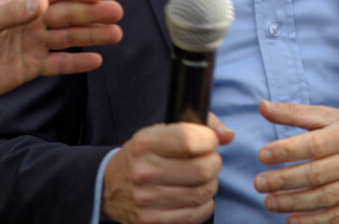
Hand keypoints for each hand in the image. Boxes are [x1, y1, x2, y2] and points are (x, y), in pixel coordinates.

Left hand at [0, 0, 122, 97]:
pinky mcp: (30, 66)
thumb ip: (12, 13)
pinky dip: (76, 62)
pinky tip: (96, 60)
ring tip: (116, 34)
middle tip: (117, 13)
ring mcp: (32, 42)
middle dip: (92, 12)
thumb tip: (42, 3)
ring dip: (92, 34)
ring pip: (68, 36)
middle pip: (67, 12)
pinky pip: (58, 63)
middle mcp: (30, 17)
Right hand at [102, 115, 234, 223]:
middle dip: (215, 163)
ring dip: (211, 184)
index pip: (190, 140)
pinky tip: (198, 195)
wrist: (111, 184)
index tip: (210, 141)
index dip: (210, 140)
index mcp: (146, 142)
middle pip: (202, 170)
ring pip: (202, 193)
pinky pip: (194, 215)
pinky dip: (205, 204)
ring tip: (204, 177)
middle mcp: (144, 171)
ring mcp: (146, 200)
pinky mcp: (150, 221)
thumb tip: (228, 135)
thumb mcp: (162, 130)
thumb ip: (199, 125)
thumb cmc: (145, 153)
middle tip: (210, 160)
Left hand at [254, 101, 338, 223]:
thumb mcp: (331, 115)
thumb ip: (295, 113)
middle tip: (259, 183)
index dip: (286, 151)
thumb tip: (263, 107)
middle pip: (315, 174)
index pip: (313, 144)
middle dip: (283, 180)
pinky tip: (292, 220)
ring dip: (293, 203)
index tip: (262, 155)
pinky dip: (313, 222)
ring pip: (323, 198)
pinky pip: (337, 217)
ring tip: (269, 202)